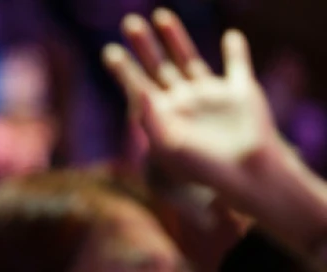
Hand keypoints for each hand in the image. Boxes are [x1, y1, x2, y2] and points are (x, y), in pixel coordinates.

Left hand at [103, 10, 284, 198]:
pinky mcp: (238, 93)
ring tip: (161, 15)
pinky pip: (236, 66)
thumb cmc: (200, 169)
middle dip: (143, 46)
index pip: (137, 87)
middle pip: (158, 67)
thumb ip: (150, 118)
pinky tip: (231, 36)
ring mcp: (209, 97)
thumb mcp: (166, 147)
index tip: (109, 52)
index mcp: (162, 118)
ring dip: (175, 38)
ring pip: (189, 59)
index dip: (123, 70)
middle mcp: (182, 103)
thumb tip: (138, 90)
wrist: (242, 176)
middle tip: (129, 22)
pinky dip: (236, 51)